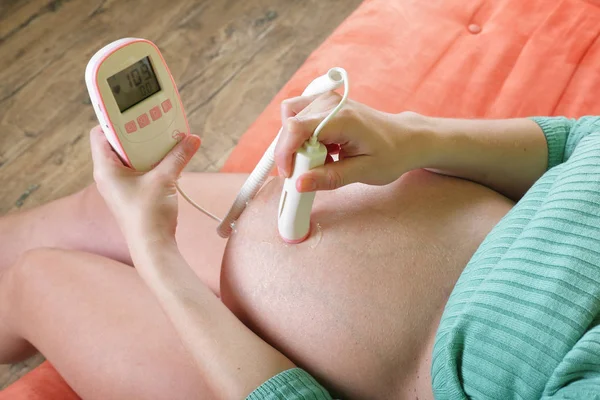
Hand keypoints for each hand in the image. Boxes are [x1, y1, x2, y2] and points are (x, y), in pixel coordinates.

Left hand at [90, 125, 200, 246]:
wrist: (152, 246)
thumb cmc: (148, 216)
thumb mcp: (165, 179)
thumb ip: (178, 156)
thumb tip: (192, 138)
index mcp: (105, 169)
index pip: (101, 134)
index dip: (115, 122)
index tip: (134, 113)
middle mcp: (108, 175)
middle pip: (118, 143)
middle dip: (137, 132)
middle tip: (154, 124)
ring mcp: (120, 185)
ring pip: (131, 156)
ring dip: (147, 148)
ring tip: (164, 140)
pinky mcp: (132, 192)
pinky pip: (139, 169)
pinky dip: (152, 161)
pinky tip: (168, 159)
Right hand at [274, 92, 428, 191]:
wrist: (405, 139)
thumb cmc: (390, 154)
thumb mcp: (363, 172)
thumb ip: (330, 178)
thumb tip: (299, 184)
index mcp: (342, 118)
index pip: (296, 128)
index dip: (286, 153)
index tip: (289, 175)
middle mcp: (330, 104)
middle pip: (290, 124)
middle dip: (292, 152)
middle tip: (309, 173)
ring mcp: (326, 101)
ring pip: (290, 120)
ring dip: (296, 144)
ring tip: (320, 160)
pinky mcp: (324, 105)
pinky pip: (299, 119)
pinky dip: (302, 138)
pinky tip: (322, 151)